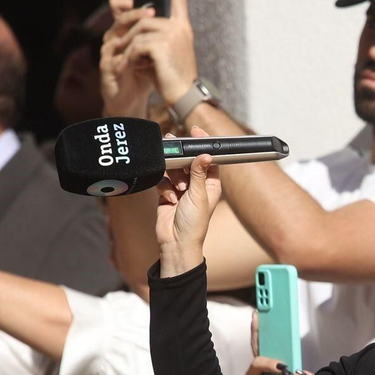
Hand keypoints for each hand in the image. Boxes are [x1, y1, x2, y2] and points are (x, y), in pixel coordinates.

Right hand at [100, 0, 156, 118]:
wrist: (132, 97)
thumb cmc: (144, 72)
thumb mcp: (155, 50)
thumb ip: (162, 34)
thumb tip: (178, 12)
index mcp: (126, 31)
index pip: (123, 9)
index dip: (131, 0)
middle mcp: (115, 37)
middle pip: (120, 19)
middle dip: (135, 14)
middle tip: (152, 13)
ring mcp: (108, 52)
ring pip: (114, 37)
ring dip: (130, 35)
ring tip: (144, 34)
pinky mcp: (107, 68)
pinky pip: (113, 60)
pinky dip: (125, 58)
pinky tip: (136, 58)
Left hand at [103, 0, 198, 110]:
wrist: (184, 96)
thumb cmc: (173, 79)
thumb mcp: (165, 53)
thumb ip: (153, 38)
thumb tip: (134, 30)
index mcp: (183, 28)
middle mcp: (179, 28)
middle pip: (146, 17)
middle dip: (129, 30)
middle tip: (118, 43)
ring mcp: (171, 35)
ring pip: (139, 30)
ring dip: (128, 45)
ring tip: (126, 60)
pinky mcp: (161, 45)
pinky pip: (136, 43)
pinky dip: (129, 55)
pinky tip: (130, 66)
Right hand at [155, 127, 221, 273]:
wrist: (176, 243)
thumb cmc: (194, 224)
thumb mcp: (199, 195)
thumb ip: (198, 173)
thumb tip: (205, 154)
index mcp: (211, 184)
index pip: (208, 159)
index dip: (202, 145)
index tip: (196, 132)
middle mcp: (197, 184)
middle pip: (188, 161)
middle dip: (181, 158)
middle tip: (173, 147)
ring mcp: (181, 189)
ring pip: (173, 169)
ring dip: (173, 176)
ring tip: (177, 188)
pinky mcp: (167, 193)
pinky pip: (163, 180)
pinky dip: (164, 187)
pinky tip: (169, 198)